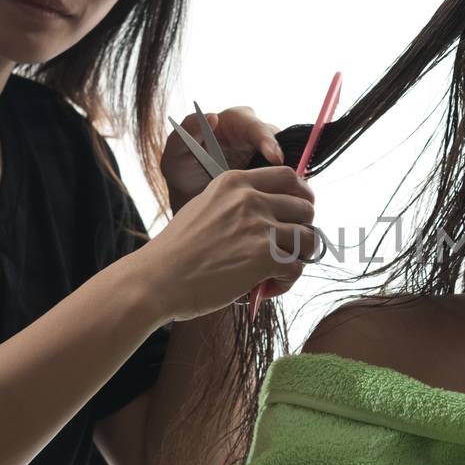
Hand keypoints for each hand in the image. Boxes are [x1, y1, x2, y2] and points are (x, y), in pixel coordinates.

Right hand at [135, 164, 321, 323]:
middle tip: (287, 250)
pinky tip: (265, 288)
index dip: (302, 198)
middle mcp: (250, 198)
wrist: (155, 280)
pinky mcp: (264, 256)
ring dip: (298, 259)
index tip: (298, 216)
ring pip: (309, 239)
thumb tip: (278, 216)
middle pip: (306, 208)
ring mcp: (258, 226)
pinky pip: (297, 268)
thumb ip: (239, 204)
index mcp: (234, 181)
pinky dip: (286, 282)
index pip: (290, 177)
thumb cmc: (178, 252)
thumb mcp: (205, 207)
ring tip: (276, 273)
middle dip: (303, 230)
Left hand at [163, 106, 282, 213]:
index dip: (267, 140)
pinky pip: (287, 173)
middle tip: (287, 177)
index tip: (274, 158)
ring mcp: (265, 152)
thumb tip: (211, 115)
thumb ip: (187, 132)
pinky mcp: (273, 170)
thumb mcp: (177, 154)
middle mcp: (253, 133)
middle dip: (283, 157)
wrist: (191, 202)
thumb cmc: (183, 172)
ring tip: (291, 191)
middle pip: (277, 140)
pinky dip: (288, 184)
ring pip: (286, 155)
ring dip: (288, 172)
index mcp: (233, 122)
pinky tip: (287, 198)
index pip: (254, 124)